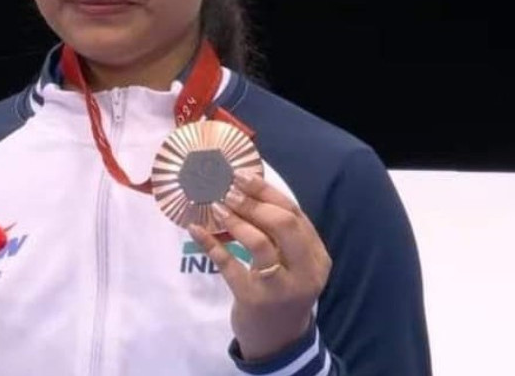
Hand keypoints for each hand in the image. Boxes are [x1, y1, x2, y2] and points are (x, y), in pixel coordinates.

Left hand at [189, 172, 330, 361]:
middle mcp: (305, 271)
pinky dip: (211, 244)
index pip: (295, 214)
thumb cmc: (283, 290)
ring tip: (216, 206)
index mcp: (317, 257)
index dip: (267, 191)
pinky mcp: (253, 300)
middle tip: (227, 190)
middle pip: (283, 225)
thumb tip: (246, 187)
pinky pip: (230, 265)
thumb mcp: (294, 263)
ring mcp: (280, 287)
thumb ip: (281, 233)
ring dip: (235, 220)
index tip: (242, 175)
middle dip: (253, 202)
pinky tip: (196, 229)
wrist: (278, 340)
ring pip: (260, 243)